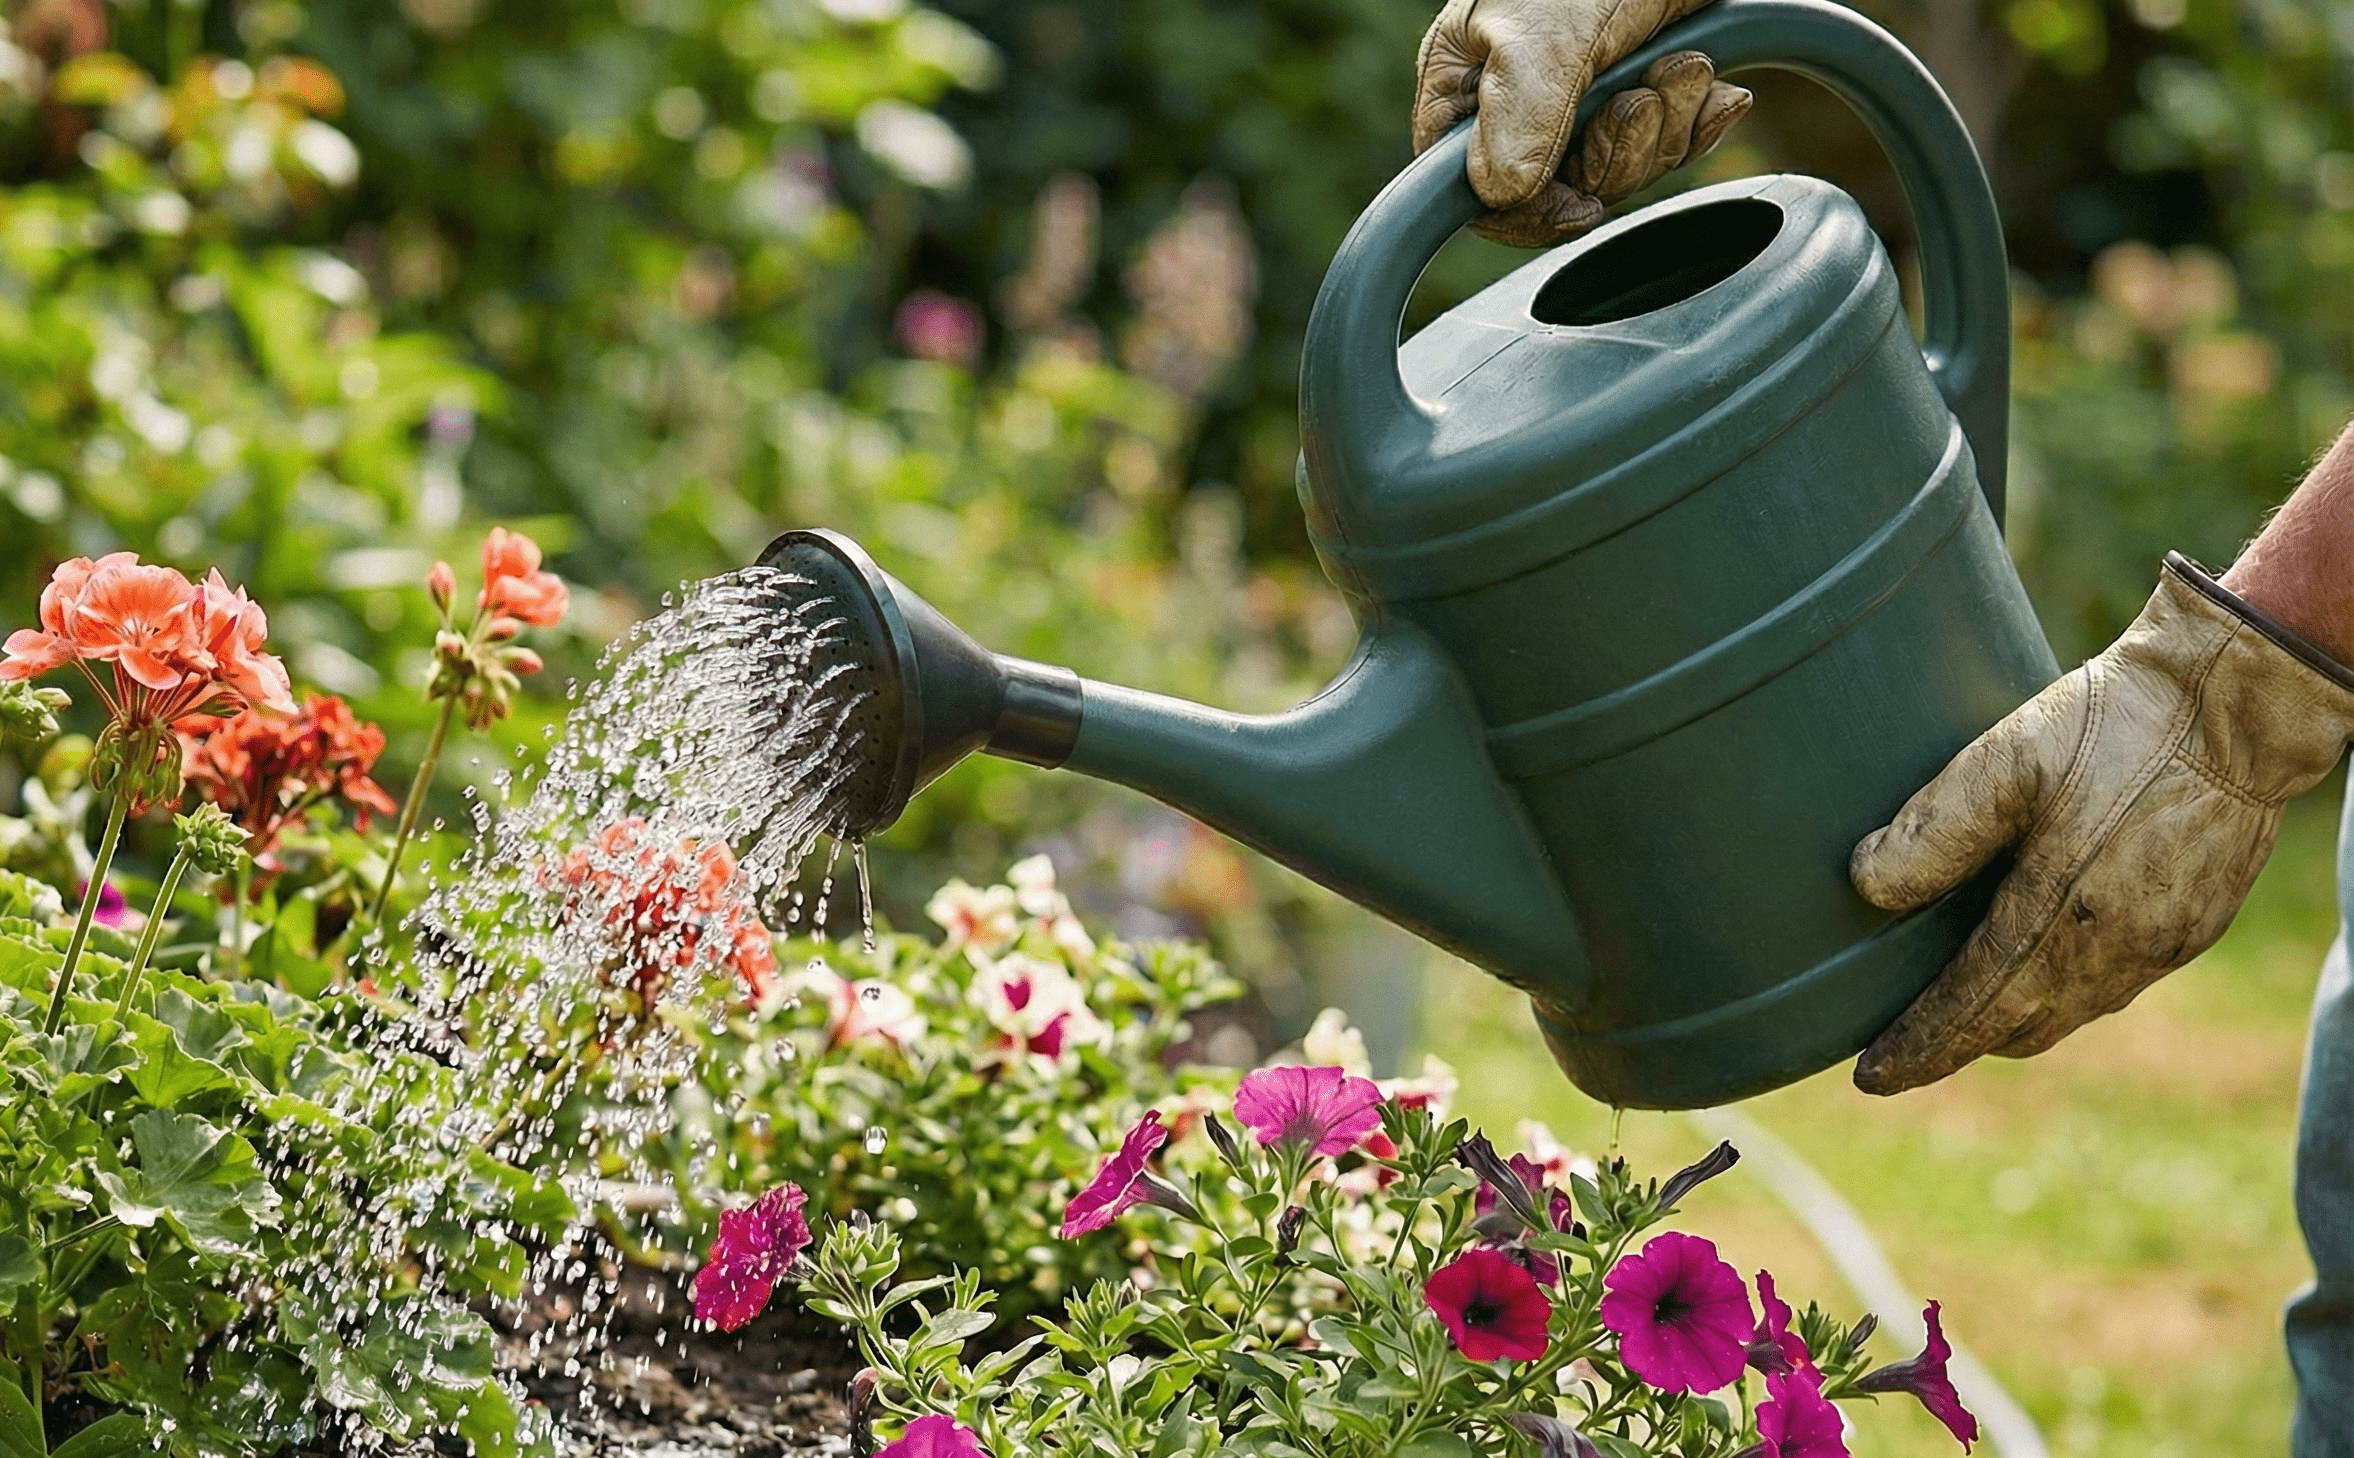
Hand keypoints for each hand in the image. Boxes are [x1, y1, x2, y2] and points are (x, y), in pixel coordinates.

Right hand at [1412, 0, 1753, 247]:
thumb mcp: (1542, 35)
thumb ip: (1517, 116)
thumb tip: (1500, 195)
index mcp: (1468, 84)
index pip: (1470, 188)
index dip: (1525, 211)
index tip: (1576, 204)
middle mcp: (1522, 100)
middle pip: (1559, 190)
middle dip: (1615, 154)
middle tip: (1637, 101)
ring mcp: (1586, 98)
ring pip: (1621, 169)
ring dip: (1665, 127)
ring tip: (1678, 67)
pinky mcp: (1645, 88)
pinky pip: (1671, 144)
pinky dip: (1698, 119)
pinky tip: (1712, 88)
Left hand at [1848, 554, 2353, 1094]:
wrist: (2238, 706)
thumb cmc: (2115, 725)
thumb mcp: (2006, 760)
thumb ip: (1935, 829)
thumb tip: (1864, 885)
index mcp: (2061, 915)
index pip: (1972, 1008)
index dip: (1919, 1047)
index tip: (1869, 1078)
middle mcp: (2116, 950)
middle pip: (2019, 1028)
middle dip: (1957, 1046)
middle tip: (1903, 1052)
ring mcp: (2162, 945)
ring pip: (2069, 1014)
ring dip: (2011, 1023)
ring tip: (1960, 1017)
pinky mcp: (2193, 927)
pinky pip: (2112, 986)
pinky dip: (2062, 994)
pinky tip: (2039, 970)